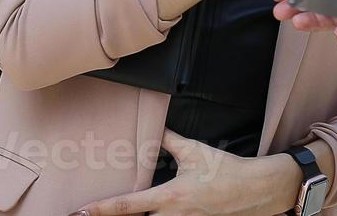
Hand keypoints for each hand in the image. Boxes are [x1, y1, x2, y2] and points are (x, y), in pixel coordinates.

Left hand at [75, 129, 300, 215]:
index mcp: (169, 197)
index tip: (81, 212)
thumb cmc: (224, 169)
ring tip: (118, 211)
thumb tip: (152, 129)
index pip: (128, 206)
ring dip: (141, 215)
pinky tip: (155, 209)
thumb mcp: (194, 151)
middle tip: (91, 213)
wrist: (255, 191)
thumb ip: (169, 141)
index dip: (101, 210)